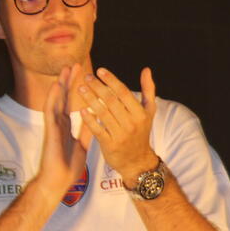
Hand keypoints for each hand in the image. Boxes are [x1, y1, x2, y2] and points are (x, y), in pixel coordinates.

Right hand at [34, 64, 88, 195]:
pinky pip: (51, 111)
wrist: (58, 181)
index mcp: (67, 126)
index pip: (73, 103)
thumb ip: (87, 130)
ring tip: (66, 68)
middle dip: (70, 81)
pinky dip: (53, 97)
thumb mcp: (82, 145)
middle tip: (75, 64)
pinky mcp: (50, 130)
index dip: (78, 89)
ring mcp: (53, 125)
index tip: (84, 75)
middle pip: (65, 97)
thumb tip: (94, 117)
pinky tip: (57, 86)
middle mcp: (59, 122)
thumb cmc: (68, 167)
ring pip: (57, 100)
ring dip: (61, 84)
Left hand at [75, 66, 158, 184]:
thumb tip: (146, 69)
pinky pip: (97, 130)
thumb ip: (148, 90)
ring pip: (103, 113)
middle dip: (97, 87)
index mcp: (141, 113)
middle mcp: (132, 123)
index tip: (100, 70)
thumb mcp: (148, 111)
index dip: (111, 80)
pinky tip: (82, 110)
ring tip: (81, 89)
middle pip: (111, 101)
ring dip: (90, 99)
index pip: (124, 92)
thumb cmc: (141, 132)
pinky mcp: (110, 145)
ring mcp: (121, 135)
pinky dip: (89, 119)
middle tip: (86, 77)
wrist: (137, 161)